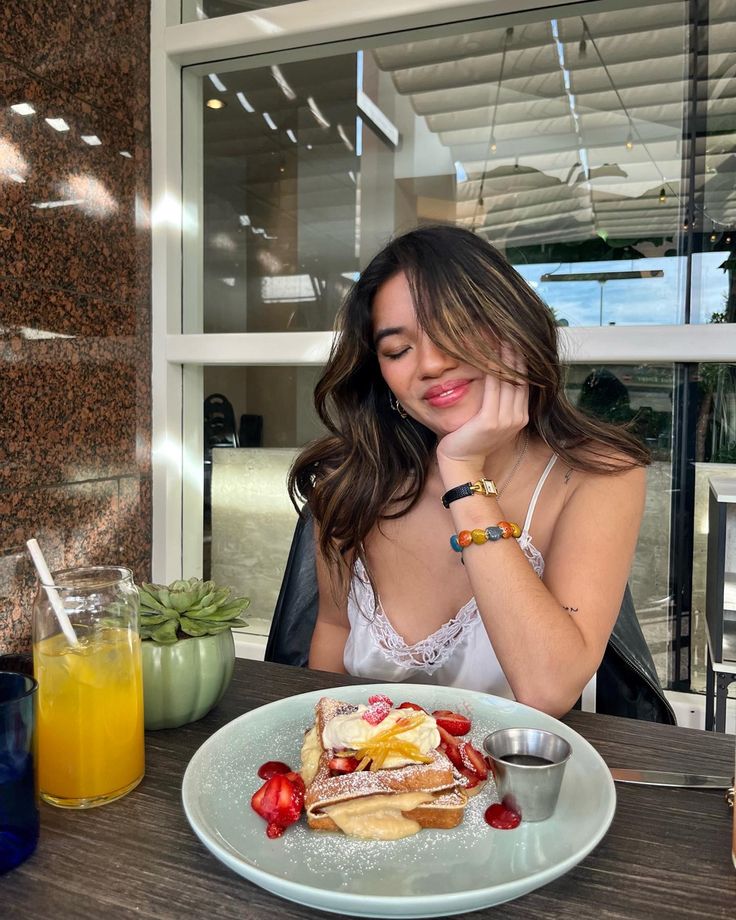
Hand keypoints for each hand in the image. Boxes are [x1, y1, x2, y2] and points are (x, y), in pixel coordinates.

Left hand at [436, 346, 528, 468]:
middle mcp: (517, 418)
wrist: (462, 462)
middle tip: (509, 333)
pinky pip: (492, 389)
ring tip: (501, 338)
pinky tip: (487, 355)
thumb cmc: (471, 439)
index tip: (515, 341)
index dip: (520, 361)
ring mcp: (506, 420)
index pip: (524, 383)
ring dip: (504, 358)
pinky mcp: (490, 421)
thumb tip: (498, 378)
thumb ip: (500, 402)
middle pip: (519, 379)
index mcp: (520, 417)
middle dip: (515, 355)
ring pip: (507, 381)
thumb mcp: (492, 420)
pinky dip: (491, 371)